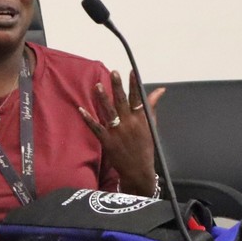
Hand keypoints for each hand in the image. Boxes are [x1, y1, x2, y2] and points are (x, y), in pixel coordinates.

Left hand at [78, 70, 164, 195]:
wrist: (138, 169)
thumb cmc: (145, 146)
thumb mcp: (151, 125)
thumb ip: (151, 106)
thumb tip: (160, 89)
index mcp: (141, 119)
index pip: (138, 98)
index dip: (135, 84)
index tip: (131, 71)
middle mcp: (130, 123)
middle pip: (123, 102)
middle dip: (118, 87)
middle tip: (113, 72)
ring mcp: (117, 131)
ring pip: (109, 112)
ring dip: (103, 98)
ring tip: (97, 85)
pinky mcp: (107, 140)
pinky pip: (96, 127)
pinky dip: (88, 118)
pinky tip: (81, 109)